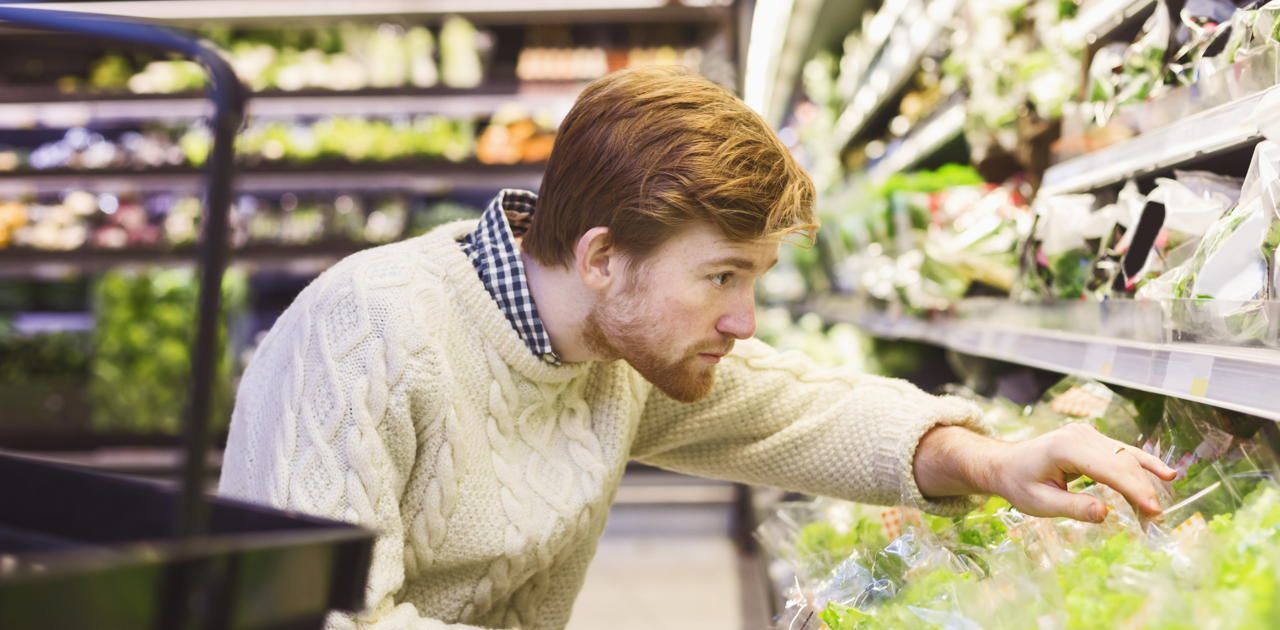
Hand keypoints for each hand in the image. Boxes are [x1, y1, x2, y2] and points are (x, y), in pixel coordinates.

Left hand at [985, 423, 1176, 521]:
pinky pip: (1121, 453)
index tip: (1153, 511)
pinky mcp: (1092, 439)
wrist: (1004, 464)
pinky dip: (1142, 467)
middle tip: (1155, 520)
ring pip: (1126, 457)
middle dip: (1143, 491)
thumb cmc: (1018, 484)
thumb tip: (1105, 514)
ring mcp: (1087, 434)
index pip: (1109, 468)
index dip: (1134, 490)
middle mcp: (1079, 435)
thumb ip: (1073, 508)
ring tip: (1156, 511)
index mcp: (1065, 448)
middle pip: (1122, 462)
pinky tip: (1166, 475)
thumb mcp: (1039, 503)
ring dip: (1144, 483)